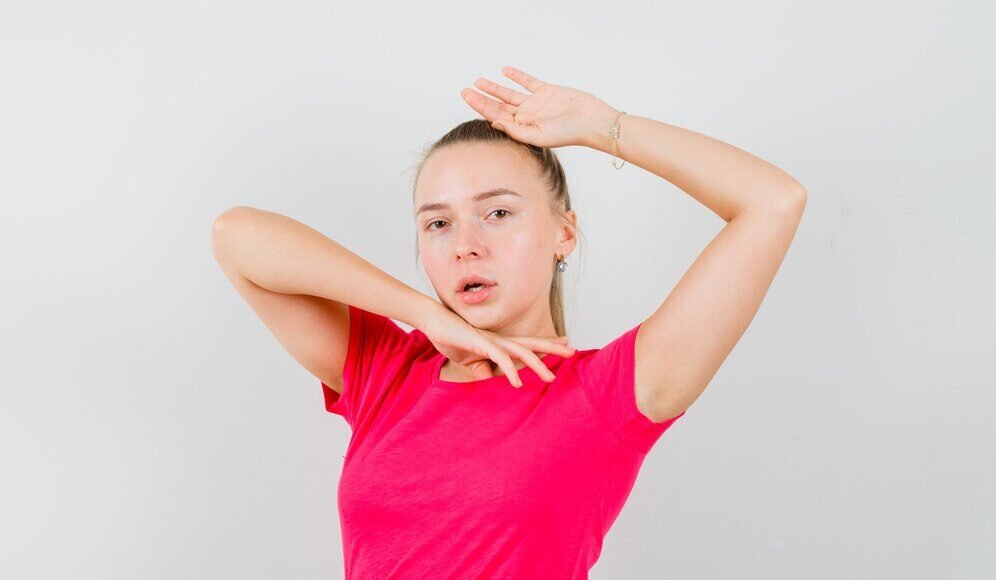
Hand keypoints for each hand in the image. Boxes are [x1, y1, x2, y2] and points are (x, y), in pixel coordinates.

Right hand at [417, 306, 575, 387]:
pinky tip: (517, 383)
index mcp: (498, 343)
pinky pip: (499, 358)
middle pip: (531, 344)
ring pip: (520, 352)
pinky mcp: (479, 344)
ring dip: (537, 364)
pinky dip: (509, 371)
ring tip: (551, 377)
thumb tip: (488, 378)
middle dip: (552, 348)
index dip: (546, 344)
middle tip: (573, 350)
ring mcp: (491, 341)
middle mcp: (499, 340)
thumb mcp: (468, 359)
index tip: (564, 344)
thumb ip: (480, 368)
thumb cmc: (451, 337)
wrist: (433, 321)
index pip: (527, 344)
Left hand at [460, 66, 616, 149]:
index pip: (496, 116)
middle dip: (481, 98)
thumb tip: (493, 122)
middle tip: (464, 91)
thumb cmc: (568, 133)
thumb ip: (515, 130)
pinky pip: (528, 82)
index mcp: (523, 128)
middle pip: (499, 105)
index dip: (480, 106)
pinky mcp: (546, 92)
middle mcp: (526, 116)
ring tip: (478, 81)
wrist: (591, 120)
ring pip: (509, 94)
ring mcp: (536, 103)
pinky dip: (517, 76)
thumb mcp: (538, 136)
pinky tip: (505, 71)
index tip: (467, 97)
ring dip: (494, 88)